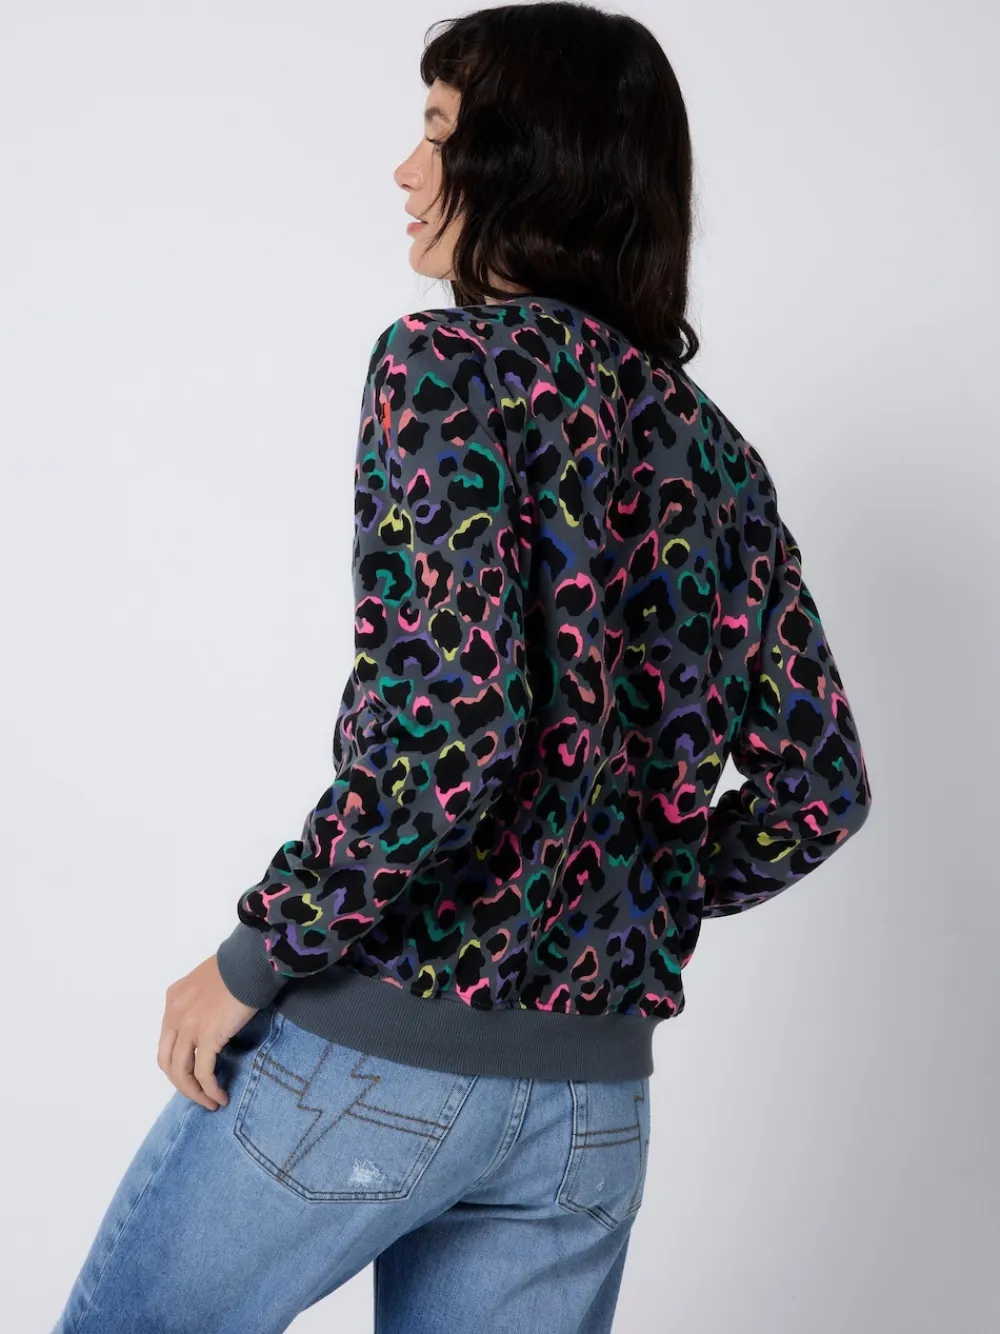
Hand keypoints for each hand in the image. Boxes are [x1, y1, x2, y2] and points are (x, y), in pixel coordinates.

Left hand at [158, 953, 258, 1110]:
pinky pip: (203, 1073)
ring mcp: (188, 1027)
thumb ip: (201, 1001)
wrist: (250, 961)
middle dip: (181, 1083)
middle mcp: (175, 1015)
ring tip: (210, 1102)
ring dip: (194, 1092)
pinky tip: (220, 1096)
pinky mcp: (207, 1037)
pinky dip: (209, 1089)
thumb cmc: (238, 966)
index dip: (177, 1062)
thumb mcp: (208, 982)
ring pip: (181, 1072)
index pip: (167, 1041)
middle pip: (168, 1061)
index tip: (194, 1072)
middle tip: (199, 1093)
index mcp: (174, 1000)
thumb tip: (212, 1019)